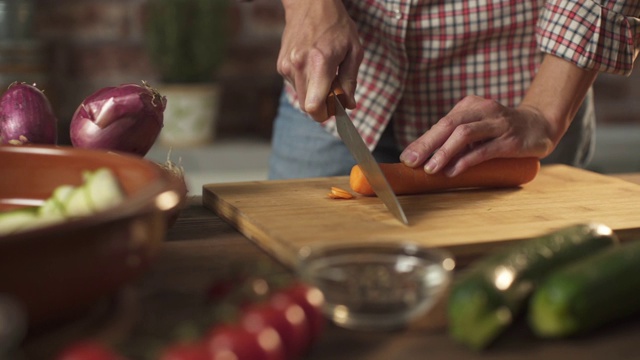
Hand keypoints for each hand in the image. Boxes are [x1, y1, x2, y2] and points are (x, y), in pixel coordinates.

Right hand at [277, 0, 362, 120]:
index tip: (335, 107)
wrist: (309, 4)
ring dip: (314, 93)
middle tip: (334, 90)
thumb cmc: (336, 25)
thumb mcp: (354, 50)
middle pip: (306, 107)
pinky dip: (306, 83)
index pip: (313, 106)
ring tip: (324, 72)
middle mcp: (299, 66)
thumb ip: (351, 81)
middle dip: (322, 106)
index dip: (325, 114)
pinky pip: (295, 85)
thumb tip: (349, 105)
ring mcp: (286, 66)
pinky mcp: (281, 65)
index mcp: (320, 63)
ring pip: (301, 97)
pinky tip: (313, 66)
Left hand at [399, 95, 554, 176]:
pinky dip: (466, 160)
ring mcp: (498, 124)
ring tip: (430, 169)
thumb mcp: (476, 129)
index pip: (440, 124)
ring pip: (464, 134)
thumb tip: (422, 158)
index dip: (421, 141)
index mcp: (469, 106)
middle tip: (411, 162)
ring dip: (444, 152)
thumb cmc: (500, 131)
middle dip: (427, 145)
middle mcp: (482, 110)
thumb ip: (453, 139)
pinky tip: (453, 171)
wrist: (540, 126)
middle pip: (448, 126)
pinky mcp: (510, 140)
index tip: (406, 158)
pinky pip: (484, 149)